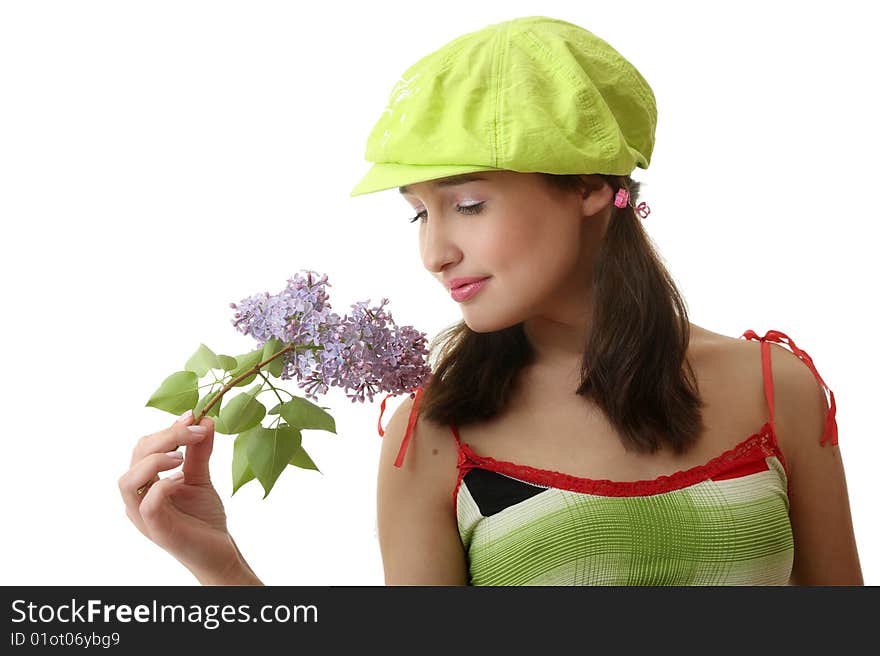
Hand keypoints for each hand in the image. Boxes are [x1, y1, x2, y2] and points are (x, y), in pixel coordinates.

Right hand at [119, 411, 240, 580]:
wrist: (219, 551)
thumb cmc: (204, 517)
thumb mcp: (201, 477)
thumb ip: (199, 451)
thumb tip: (205, 419)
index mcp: (146, 483)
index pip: (144, 447)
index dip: (168, 429)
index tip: (193, 415)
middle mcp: (138, 498)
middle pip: (136, 456)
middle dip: (166, 437)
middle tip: (195, 430)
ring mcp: (143, 515)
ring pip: (128, 480)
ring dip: (154, 460)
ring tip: (182, 455)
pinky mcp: (156, 529)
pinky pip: (146, 504)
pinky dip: (162, 486)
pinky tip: (181, 478)